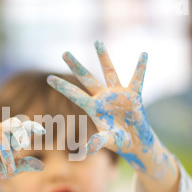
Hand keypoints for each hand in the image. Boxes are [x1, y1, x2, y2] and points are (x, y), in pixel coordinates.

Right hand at [0, 117, 45, 180]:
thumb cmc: (1, 167)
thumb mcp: (15, 168)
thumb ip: (26, 164)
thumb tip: (41, 166)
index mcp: (12, 134)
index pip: (24, 126)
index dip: (32, 127)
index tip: (43, 131)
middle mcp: (1, 131)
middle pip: (12, 124)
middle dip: (19, 132)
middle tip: (24, 145)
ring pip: (0, 140)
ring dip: (7, 157)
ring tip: (11, 171)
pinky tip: (0, 175)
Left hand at [47, 41, 170, 177]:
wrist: (134, 141)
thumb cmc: (118, 141)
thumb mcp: (107, 141)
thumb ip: (97, 143)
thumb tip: (87, 150)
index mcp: (93, 108)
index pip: (74, 95)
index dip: (62, 87)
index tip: (48, 77)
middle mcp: (103, 97)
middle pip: (87, 78)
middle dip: (75, 65)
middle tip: (64, 52)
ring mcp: (117, 94)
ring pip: (109, 72)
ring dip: (103, 57)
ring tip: (96, 41)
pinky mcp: (133, 95)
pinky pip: (137, 79)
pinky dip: (140, 68)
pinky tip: (143, 54)